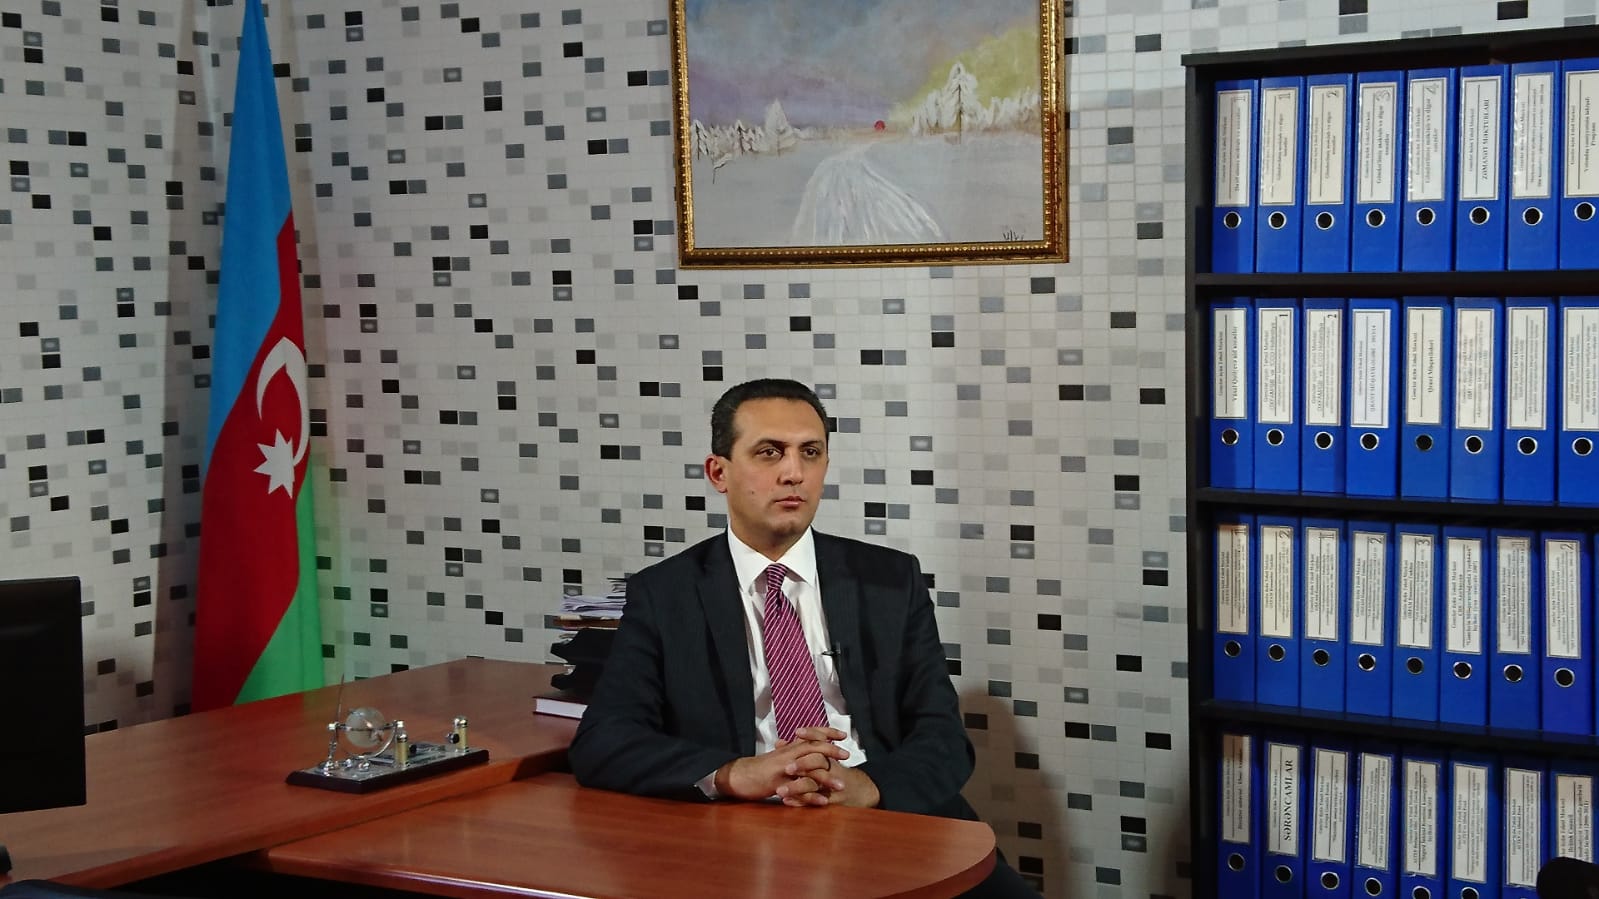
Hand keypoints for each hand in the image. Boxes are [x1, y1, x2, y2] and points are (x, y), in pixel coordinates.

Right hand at [713, 728, 848, 801]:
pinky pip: (798, 791)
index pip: (811, 735)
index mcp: (789, 748)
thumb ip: (792, 752)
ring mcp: (783, 769)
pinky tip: (823, 802)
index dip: (827, 732)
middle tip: (847, 756)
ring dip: (827, 778)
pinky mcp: (778, 784)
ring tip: (841, 786)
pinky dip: (812, 797)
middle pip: (813, 749)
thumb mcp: (778, 756)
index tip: (843, 735)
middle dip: (832, 751)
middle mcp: (788, 755)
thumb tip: (805, 748)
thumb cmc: (759, 768)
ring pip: (809, 771)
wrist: (738, 775)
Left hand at [774, 726, 880, 808]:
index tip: (797, 732)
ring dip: (796, 787)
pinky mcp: (831, 800)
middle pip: (818, 761)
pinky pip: (815, 801)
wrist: (859, 790)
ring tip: (780, 790)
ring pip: (814, 784)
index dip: (811, 734)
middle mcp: (832, 767)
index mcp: (828, 754)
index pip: (821, 739)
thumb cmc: (835, 772)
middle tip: (787, 768)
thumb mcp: (822, 758)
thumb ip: (801, 750)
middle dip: (802, 764)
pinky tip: (787, 801)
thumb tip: (779, 742)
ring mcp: (833, 784)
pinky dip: (800, 801)